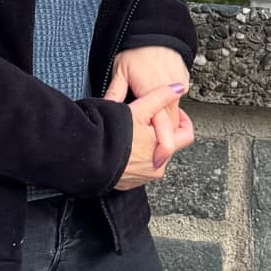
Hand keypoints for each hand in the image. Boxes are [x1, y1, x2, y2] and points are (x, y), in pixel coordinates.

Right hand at [105, 60, 189, 188]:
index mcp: (163, 150)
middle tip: (146, 119)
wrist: (84, 155)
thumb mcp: (138, 109)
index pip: (186, 135)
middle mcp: (156, 168)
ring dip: (145, 145)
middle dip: (159, 132)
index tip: (173, 112)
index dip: (181, 120)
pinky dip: (133, 157)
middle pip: (166, 146)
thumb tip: (178, 88)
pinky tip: (122, 146)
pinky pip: (136, 167)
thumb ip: (160, 97)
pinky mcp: (126, 182)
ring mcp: (141, 177)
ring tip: (131, 131)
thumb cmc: (110, 134)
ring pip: (151, 157)